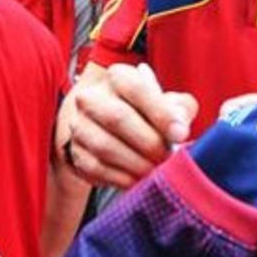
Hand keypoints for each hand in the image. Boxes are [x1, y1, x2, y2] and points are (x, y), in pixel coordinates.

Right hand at [63, 63, 197, 187]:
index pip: (137, 89)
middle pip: (118, 118)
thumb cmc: (143, 113)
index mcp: (117, 77)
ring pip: (105, 146)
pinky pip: (97, 168)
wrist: (106, 127)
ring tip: (156, 171)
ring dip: (136, 164)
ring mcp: (80, 125)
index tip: (181, 133)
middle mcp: (92, 97)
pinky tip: (139, 179)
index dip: (161, 112)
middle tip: (168, 158)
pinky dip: (122, 178)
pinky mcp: (76, 152)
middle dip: (149, 142)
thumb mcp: (165, 102)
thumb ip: (179, 108)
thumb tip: (180, 123)